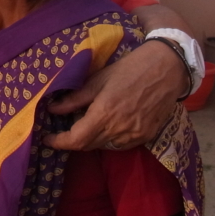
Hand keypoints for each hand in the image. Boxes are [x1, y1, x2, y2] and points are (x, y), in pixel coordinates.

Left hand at [44, 40, 182, 150]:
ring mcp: (134, 135)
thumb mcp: (97, 80)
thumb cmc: (129, 69)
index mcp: (104, 114)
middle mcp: (119, 129)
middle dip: (73, 140)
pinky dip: (109, 139)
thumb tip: (52, 109)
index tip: (47, 138)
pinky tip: (107, 126)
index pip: (76, 140)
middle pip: (89, 145)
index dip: (59, 142)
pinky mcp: (146, 136)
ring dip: (91, 140)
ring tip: (85, 125)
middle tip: (64, 129)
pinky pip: (121, 145)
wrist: (166, 68)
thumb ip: (74, 99)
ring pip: (104, 147)